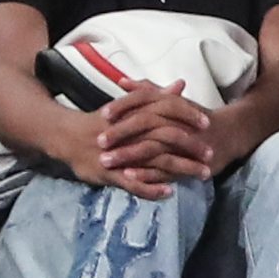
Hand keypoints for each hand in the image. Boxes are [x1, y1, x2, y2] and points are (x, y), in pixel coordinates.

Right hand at [61, 79, 211, 199]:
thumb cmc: (103, 121)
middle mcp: (131, 132)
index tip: (208, 123)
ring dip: (181, 168)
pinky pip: (133, 183)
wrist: (67, 136)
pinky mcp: (110, 173)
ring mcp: (121, 153)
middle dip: (191, 146)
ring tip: (202, 175)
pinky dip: (151, 188)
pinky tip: (169, 192)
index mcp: (136, 114)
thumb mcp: (130, 106)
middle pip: (167, 136)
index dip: (188, 116)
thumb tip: (181, 84)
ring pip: (155, 160)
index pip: (167, 110)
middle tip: (212, 154)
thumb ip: (157, 96)